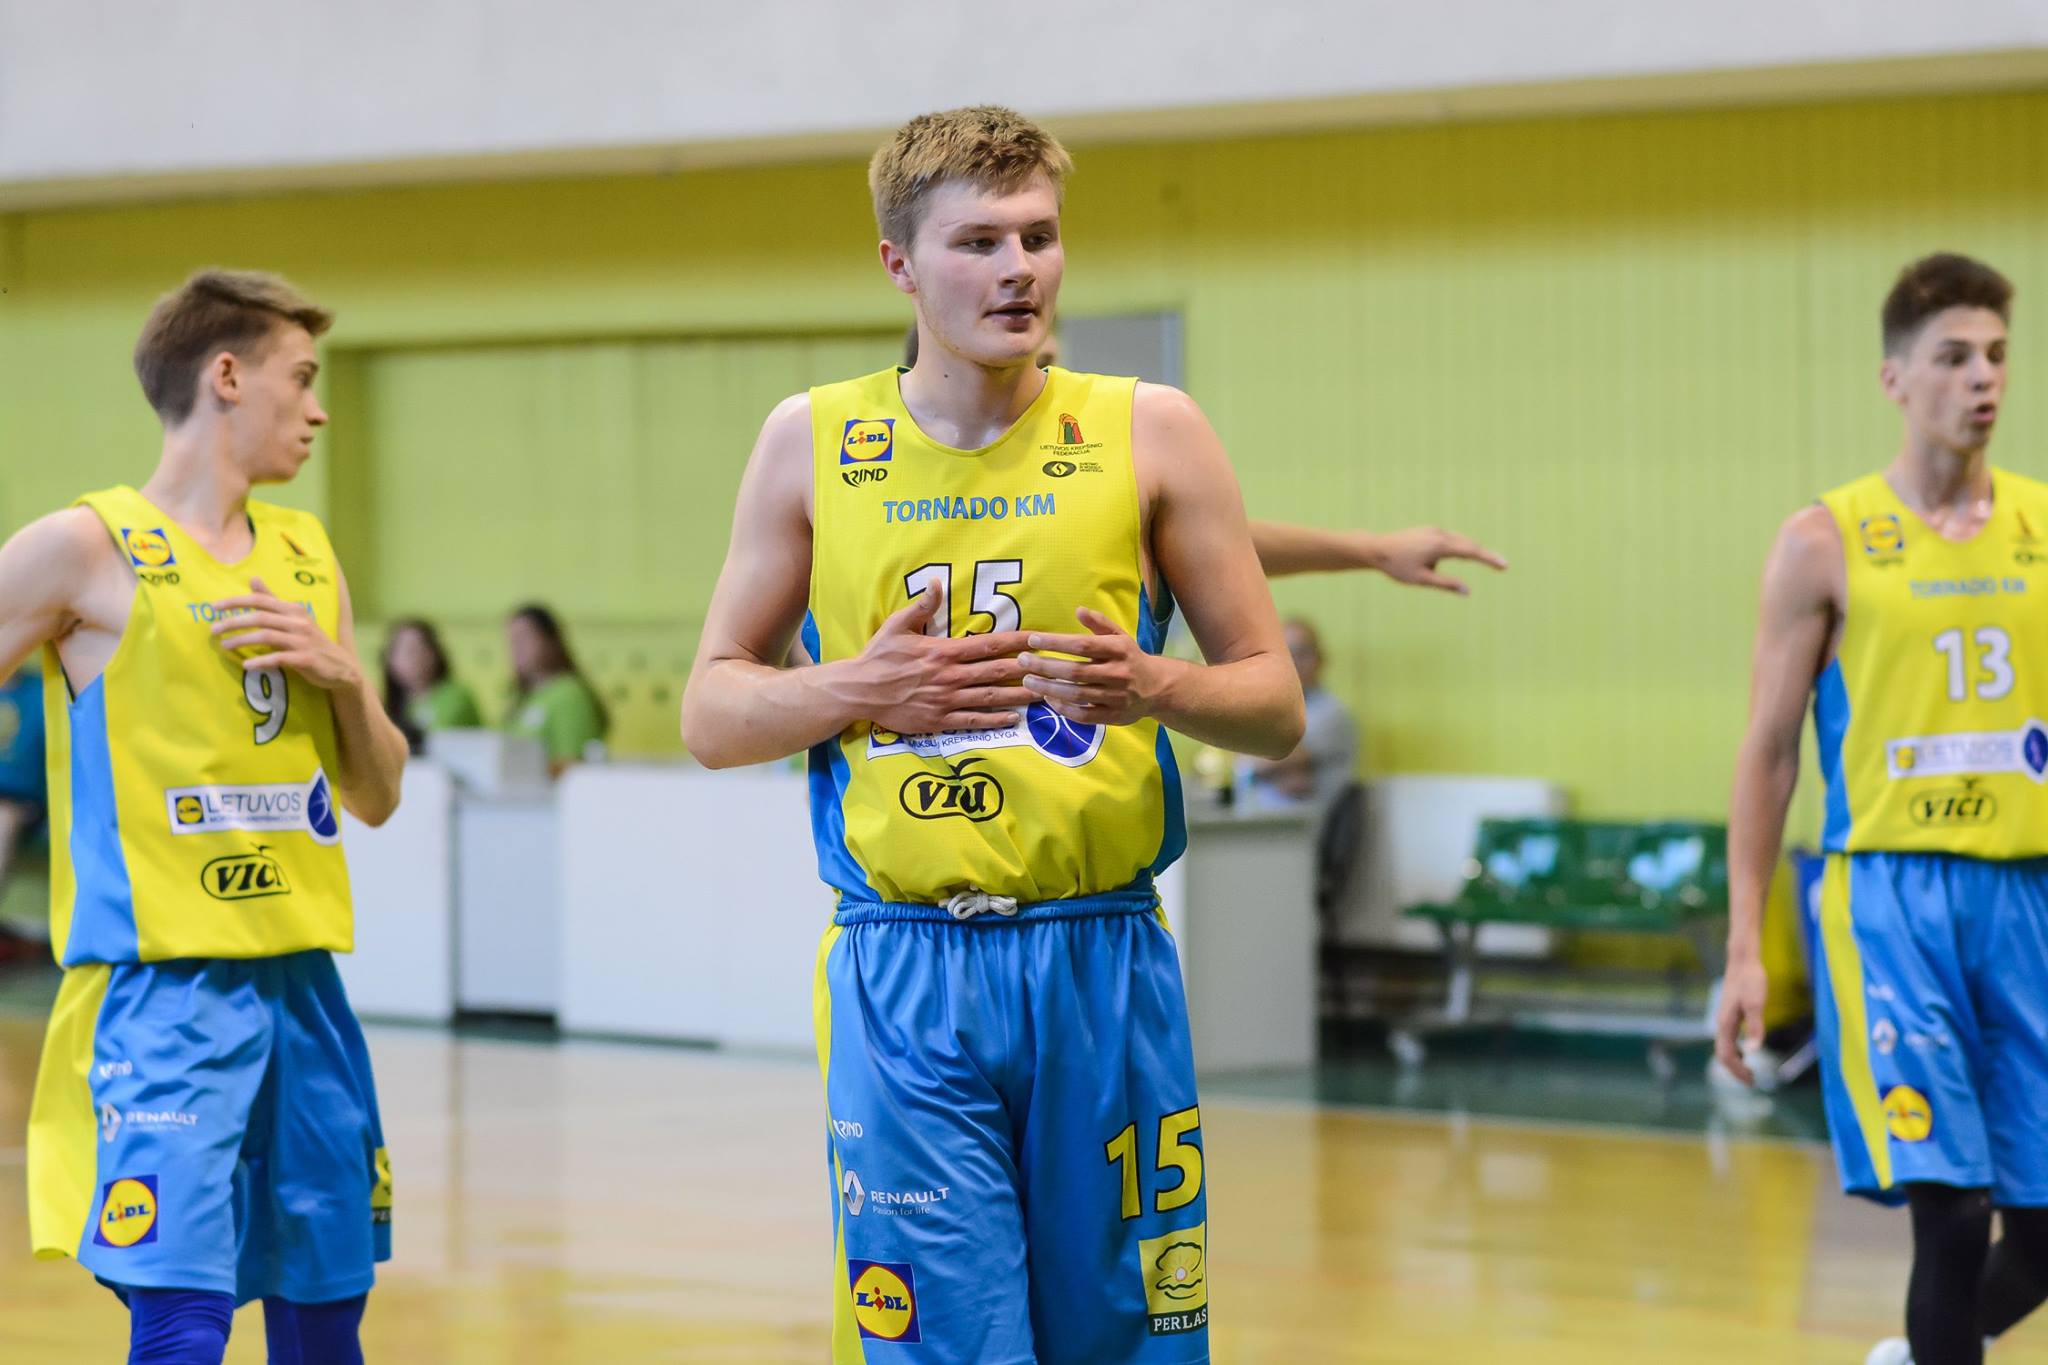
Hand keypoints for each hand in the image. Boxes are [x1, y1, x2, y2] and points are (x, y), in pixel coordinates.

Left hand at [211, 578, 361, 690]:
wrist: (340, 666)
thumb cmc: (311, 640)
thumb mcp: (294, 617)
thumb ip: (272, 600)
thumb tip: (253, 579)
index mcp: (294, 609)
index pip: (261, 600)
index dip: (236, 602)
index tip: (214, 608)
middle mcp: (299, 622)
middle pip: (261, 618)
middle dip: (234, 622)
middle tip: (213, 630)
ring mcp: (303, 640)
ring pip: (267, 636)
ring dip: (242, 640)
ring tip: (225, 646)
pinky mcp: (306, 659)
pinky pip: (279, 658)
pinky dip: (261, 661)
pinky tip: (247, 665)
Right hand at [846, 584, 1033, 732]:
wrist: (858, 691)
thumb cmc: (877, 657)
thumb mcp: (897, 626)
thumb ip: (922, 606)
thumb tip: (936, 582)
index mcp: (944, 651)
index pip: (990, 644)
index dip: (1018, 642)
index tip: (1039, 639)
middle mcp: (950, 676)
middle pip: (997, 671)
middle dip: (1026, 669)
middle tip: (1052, 668)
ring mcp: (946, 700)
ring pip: (990, 698)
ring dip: (1018, 695)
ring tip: (1042, 693)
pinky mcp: (939, 720)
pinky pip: (972, 721)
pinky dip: (994, 721)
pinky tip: (1013, 719)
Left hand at [1016, 607, 1165, 725]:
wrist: (1159, 688)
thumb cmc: (1130, 658)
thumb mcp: (1120, 637)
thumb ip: (1099, 624)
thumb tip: (1078, 610)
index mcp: (1119, 649)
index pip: (1082, 645)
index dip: (1056, 643)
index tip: (1033, 640)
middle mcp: (1119, 673)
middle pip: (1075, 671)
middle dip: (1045, 667)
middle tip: (1022, 662)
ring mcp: (1117, 697)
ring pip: (1077, 694)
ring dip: (1049, 688)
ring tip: (1028, 681)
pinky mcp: (1114, 716)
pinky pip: (1084, 715)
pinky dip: (1063, 708)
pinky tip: (1048, 699)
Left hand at [1371, 526, 1506, 594]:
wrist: (1376, 549)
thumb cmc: (1397, 567)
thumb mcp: (1422, 580)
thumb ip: (1446, 584)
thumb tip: (1467, 591)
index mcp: (1440, 545)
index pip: (1472, 552)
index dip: (1489, 559)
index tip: (1505, 565)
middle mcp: (1440, 534)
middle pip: (1469, 544)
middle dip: (1485, 555)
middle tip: (1502, 565)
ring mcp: (1434, 530)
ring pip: (1460, 541)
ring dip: (1469, 551)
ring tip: (1476, 562)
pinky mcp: (1429, 530)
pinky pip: (1450, 539)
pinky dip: (1457, 548)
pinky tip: (1452, 557)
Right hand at [1713, 953, 1768, 1085]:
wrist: (1743, 961)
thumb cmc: (1751, 980)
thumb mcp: (1756, 1004)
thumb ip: (1755, 1027)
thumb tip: (1754, 1051)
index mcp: (1725, 1024)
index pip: (1726, 1055)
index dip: (1737, 1071)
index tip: (1752, 1081)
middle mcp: (1721, 1023)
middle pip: (1723, 1054)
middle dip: (1735, 1071)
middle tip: (1752, 1082)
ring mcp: (1724, 1019)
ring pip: (1724, 1047)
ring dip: (1735, 1062)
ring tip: (1749, 1072)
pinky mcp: (1729, 1014)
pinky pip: (1728, 1039)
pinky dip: (1736, 1051)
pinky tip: (1746, 1052)